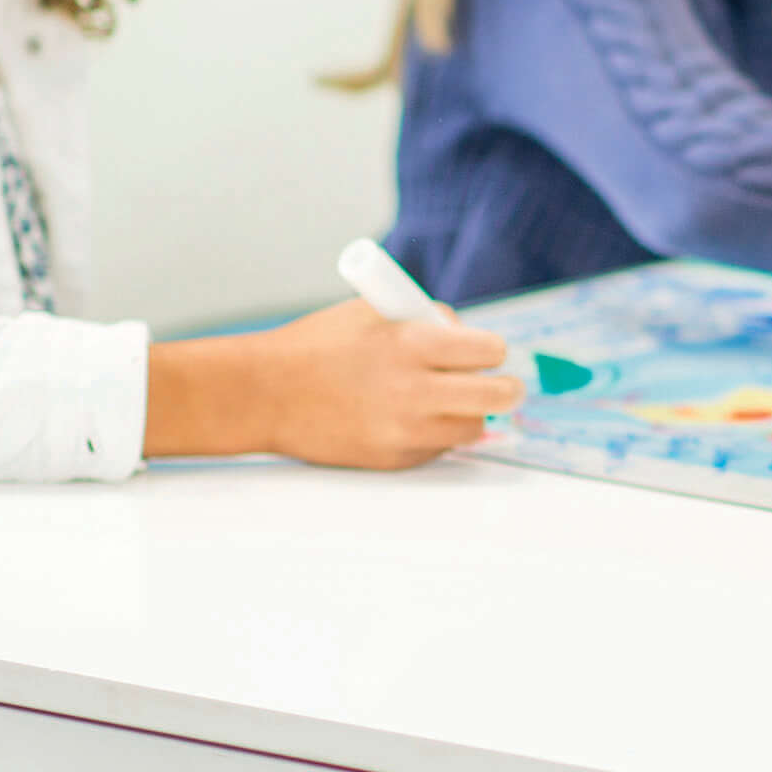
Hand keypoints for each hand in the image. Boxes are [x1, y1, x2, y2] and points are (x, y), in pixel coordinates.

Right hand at [150, 299, 520, 469]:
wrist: (264, 393)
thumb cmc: (317, 345)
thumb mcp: (375, 312)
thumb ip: (426, 322)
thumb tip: (469, 338)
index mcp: (411, 343)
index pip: (489, 350)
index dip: (492, 350)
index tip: (489, 353)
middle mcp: (413, 390)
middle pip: (496, 396)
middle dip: (508, 389)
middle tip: (508, 388)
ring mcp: (404, 429)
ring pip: (473, 428)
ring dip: (471, 415)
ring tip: (452, 402)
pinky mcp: (392, 458)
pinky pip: (437, 449)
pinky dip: (435, 435)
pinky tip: (410, 419)